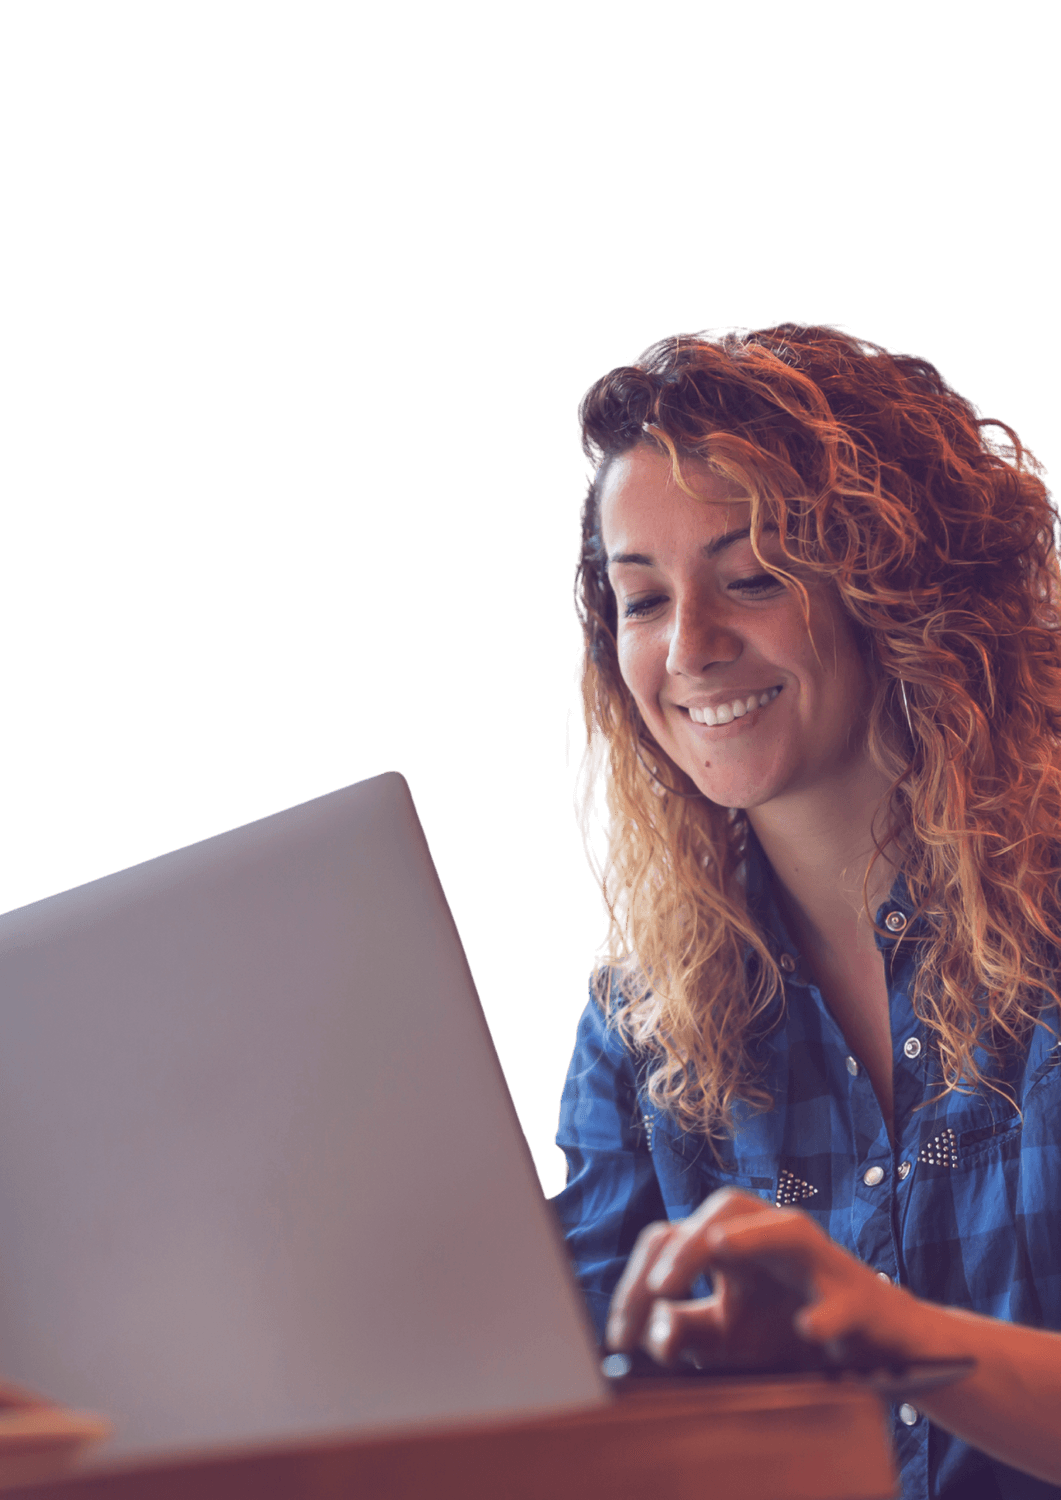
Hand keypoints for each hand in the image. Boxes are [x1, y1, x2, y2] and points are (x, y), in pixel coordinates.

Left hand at [605, 1188, 915, 1371]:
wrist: (871, 1346)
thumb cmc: (787, 1329)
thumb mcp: (726, 1336)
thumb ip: (685, 1330)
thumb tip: (650, 1335)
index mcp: (729, 1243)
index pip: (672, 1239)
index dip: (638, 1282)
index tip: (619, 1337)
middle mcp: (768, 1238)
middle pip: (721, 1212)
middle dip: (686, 1247)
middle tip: (660, 1289)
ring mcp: (817, 1262)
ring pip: (785, 1228)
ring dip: (751, 1237)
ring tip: (719, 1250)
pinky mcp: (858, 1296)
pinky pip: (843, 1298)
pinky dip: (826, 1313)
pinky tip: (807, 1328)